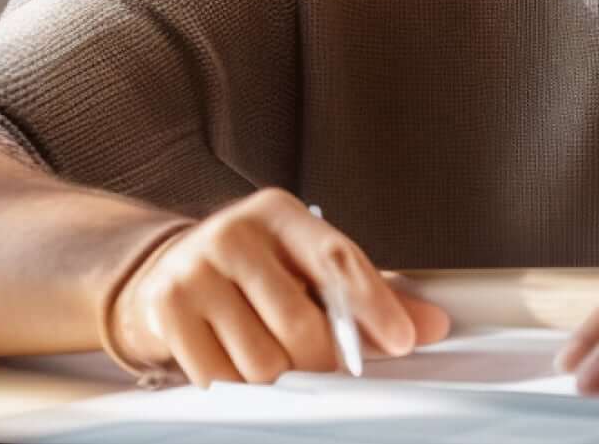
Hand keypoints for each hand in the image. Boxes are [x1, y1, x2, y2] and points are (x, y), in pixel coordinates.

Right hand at [110, 187, 449, 387]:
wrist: (166, 270)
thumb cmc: (254, 269)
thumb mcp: (304, 264)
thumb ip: (366, 291)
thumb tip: (431, 323)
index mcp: (279, 213)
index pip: (335, 256)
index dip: (373, 303)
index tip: (403, 341)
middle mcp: (234, 232)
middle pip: (300, 325)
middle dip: (320, 360)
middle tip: (321, 364)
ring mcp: (196, 269)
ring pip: (263, 362)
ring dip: (276, 377)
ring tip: (266, 350)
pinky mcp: (167, 308)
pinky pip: (221, 379)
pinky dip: (237, 385)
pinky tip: (233, 357)